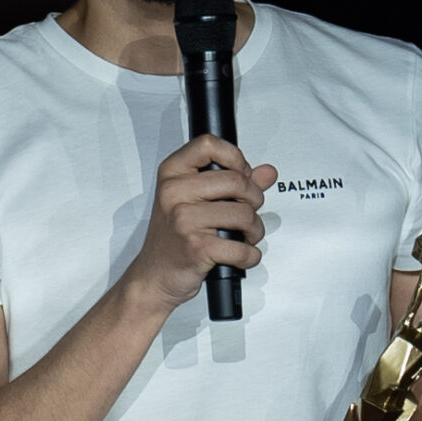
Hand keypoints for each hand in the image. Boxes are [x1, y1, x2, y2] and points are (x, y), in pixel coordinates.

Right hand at [123, 135, 275, 311]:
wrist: (154, 275)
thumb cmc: (173, 239)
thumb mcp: (194, 202)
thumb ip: (233, 183)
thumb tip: (266, 172)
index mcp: (172, 174)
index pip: (209, 144)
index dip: (235, 158)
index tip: (240, 173)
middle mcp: (174, 193)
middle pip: (237, 181)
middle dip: (254, 200)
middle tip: (248, 211)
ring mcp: (184, 220)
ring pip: (244, 215)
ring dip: (255, 230)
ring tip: (244, 235)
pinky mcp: (197, 247)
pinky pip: (242, 248)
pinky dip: (249, 256)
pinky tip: (241, 255)